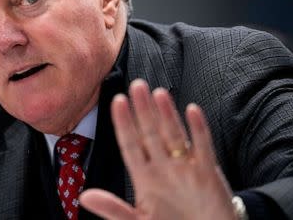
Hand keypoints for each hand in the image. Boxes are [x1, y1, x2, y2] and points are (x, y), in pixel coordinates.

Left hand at [80, 79, 235, 219]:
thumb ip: (112, 209)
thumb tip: (84, 197)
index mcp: (146, 177)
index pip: (131, 144)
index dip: (124, 124)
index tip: (116, 102)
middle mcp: (165, 167)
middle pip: (151, 133)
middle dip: (143, 110)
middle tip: (136, 86)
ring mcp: (186, 168)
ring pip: (174, 134)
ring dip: (167, 114)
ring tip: (158, 93)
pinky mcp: (208, 173)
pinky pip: (203, 147)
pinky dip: (198, 130)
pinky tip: (192, 110)